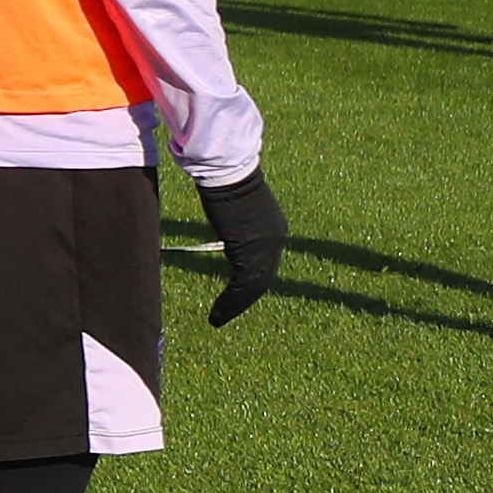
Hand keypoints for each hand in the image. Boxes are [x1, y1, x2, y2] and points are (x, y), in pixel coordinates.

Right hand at [195, 169, 287, 325]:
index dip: (252, 283)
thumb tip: (228, 222)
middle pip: (263, 279)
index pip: (266, 264)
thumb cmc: (227, 182)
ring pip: (254, 287)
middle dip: (245, 300)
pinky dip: (230, 304)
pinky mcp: (250, 252)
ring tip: (218, 320)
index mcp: (274, 230)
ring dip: (236, 306)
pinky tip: (217, 315)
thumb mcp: (237, 207)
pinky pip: (243, 287)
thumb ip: (238, 222)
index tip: (237, 296)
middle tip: (227, 314)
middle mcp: (275, 240)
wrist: (230, 173)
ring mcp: (266, 247)